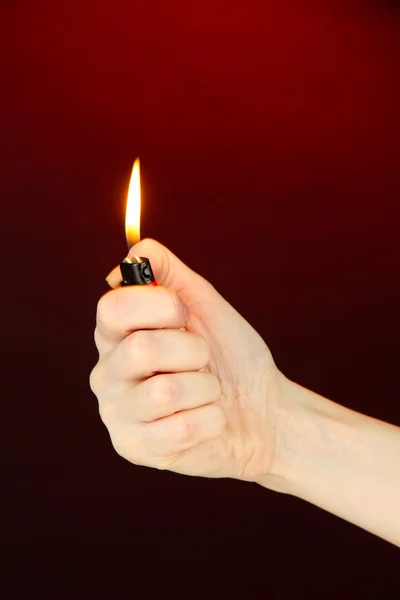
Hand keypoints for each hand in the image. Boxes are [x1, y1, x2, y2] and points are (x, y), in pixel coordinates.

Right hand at [90, 239, 286, 484]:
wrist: (263, 411)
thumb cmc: (231, 357)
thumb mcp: (204, 305)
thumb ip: (169, 272)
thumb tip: (134, 252)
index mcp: (116, 334)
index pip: (115, 307)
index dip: (162, 306)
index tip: (186, 316)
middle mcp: (106, 372)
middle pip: (141, 349)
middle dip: (192, 351)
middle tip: (202, 361)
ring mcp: (117, 413)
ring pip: (165, 391)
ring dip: (205, 388)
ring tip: (205, 392)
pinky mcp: (134, 449)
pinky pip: (181, 428)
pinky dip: (210, 420)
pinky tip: (206, 420)